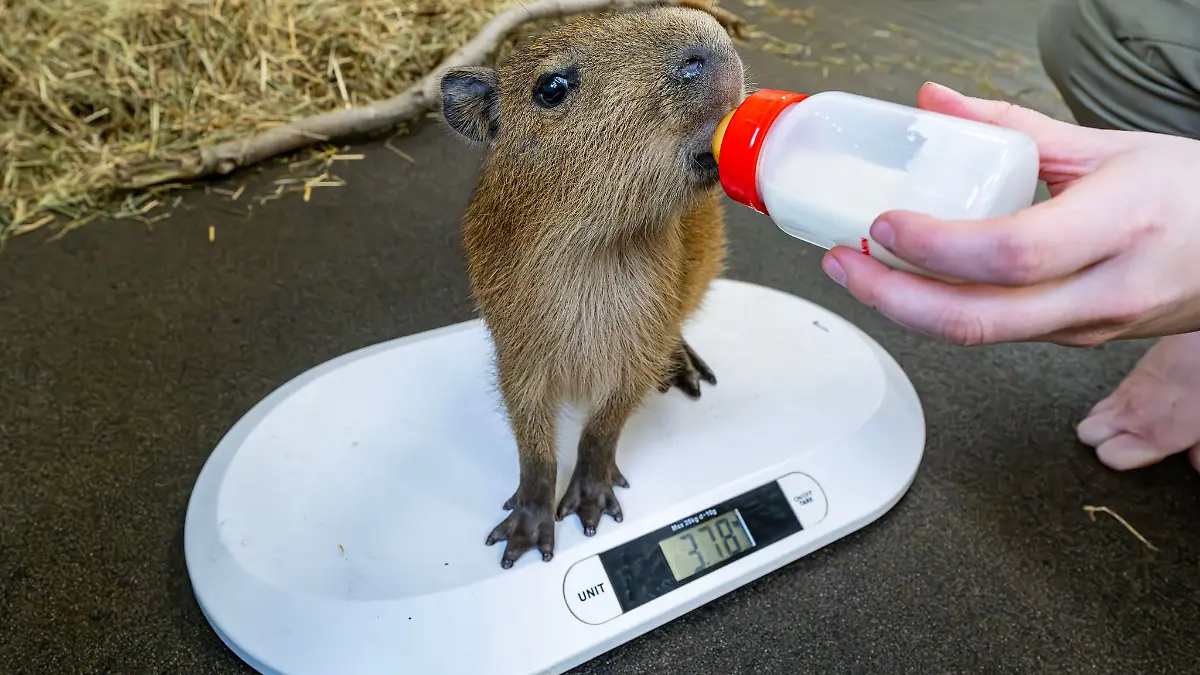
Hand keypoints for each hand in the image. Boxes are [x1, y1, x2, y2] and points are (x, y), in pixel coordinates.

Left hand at [820, 82, 1199, 346]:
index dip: (937, 246)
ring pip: (980, 335)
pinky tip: (906, 283)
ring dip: (904, 308)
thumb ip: (1012, 125)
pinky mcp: (1072, 342)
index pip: (1012, 253)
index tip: (885, 222)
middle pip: (980, 317)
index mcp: (1123, 224)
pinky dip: (938, 311)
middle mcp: (1105, 289)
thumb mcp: (1108, 145)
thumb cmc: (1189, 195)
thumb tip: (935, 102)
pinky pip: (994, 333)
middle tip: (842, 259)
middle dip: (892, 297)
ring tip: (858, 269)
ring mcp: (1088, 326)